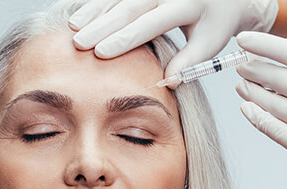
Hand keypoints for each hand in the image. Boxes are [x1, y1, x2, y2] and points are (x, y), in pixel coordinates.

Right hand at [68, 0, 278, 87]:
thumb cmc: (213, 23)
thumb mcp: (209, 43)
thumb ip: (189, 62)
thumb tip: (169, 82)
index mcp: (185, 5)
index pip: (149, 23)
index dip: (124, 39)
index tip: (101, 53)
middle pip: (129, 9)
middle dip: (101, 26)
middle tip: (79, 43)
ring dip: (93, 13)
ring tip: (73, 30)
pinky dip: (96, 6)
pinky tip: (79, 18)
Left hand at [235, 26, 286, 188]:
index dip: (265, 45)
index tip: (244, 41)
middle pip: (278, 77)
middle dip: (254, 70)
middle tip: (239, 66)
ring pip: (271, 102)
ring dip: (251, 92)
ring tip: (241, 85)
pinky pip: (270, 127)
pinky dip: (255, 116)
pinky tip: (246, 108)